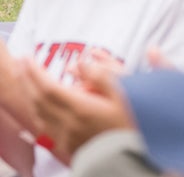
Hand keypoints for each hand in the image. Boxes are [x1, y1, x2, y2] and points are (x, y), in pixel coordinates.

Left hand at [19, 58, 133, 165]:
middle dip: (27, 80)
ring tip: (28, 80)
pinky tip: (40, 105)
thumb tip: (81, 62)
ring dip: (30, 94)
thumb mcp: (125, 94)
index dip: (35, 72)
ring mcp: (65, 136)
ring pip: (39, 114)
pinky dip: (38, 110)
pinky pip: (44, 125)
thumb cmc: (131, 124)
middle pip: (39, 100)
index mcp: (82, 109)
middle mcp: (68, 124)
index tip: (28, 58)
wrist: (130, 157)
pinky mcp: (66, 145)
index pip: (49, 88)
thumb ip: (102, 75)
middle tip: (21, 63)